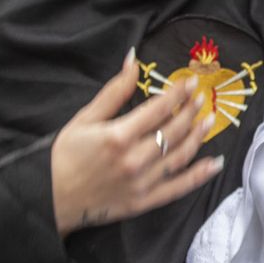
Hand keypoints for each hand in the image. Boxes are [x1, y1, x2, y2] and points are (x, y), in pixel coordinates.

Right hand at [51, 51, 223, 236]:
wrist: (50, 198)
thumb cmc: (64, 156)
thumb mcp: (84, 118)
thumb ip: (114, 91)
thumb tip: (134, 60)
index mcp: (118, 136)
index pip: (158, 110)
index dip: (177, 94)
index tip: (189, 83)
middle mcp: (134, 160)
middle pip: (173, 131)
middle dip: (190, 111)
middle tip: (201, 98)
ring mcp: (141, 183)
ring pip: (179, 156)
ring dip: (198, 137)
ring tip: (210, 120)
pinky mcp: (144, 202)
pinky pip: (178, 188)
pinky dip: (199, 176)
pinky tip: (214, 163)